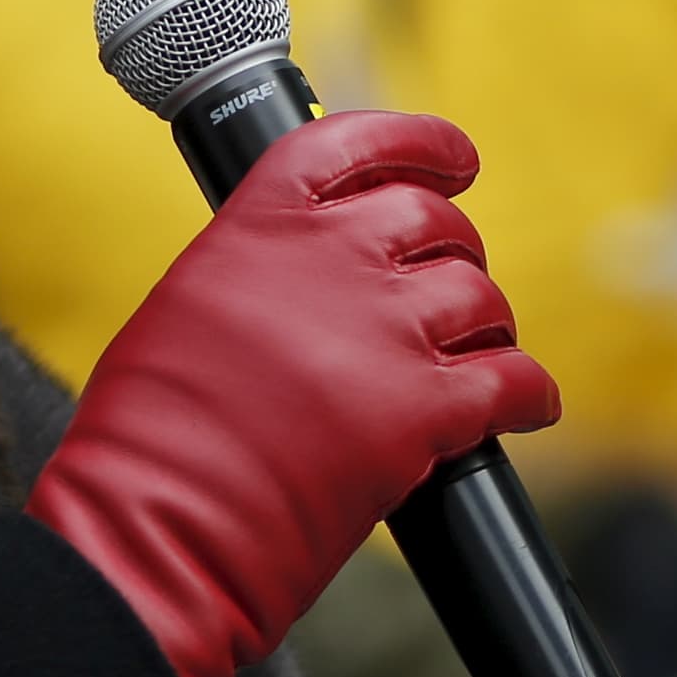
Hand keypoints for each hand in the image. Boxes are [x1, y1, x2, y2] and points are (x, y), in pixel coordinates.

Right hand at [27, 111, 557, 676]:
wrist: (155, 533)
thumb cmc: (148, 442)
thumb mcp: (186, 308)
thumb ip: (260, 272)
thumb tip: (310, 283)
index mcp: (262, 221)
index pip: (358, 143)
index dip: (421, 145)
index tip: (454, 160)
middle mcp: (332, 257)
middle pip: (434, 223)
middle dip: (449, 256)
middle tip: (440, 295)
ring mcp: (385, 329)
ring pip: (480, 298)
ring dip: (485, 327)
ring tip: (473, 359)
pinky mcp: (424, 408)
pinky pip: (514, 380)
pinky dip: (528, 394)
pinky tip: (525, 409)